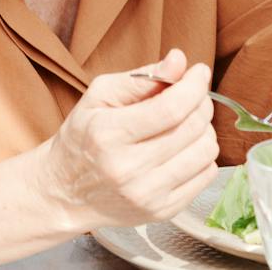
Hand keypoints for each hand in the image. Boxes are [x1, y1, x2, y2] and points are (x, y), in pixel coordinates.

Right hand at [37, 49, 219, 230]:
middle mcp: (128, 170)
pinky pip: (206, 176)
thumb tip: (180, 61)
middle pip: (192, 128)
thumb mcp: (100, 96)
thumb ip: (141, 77)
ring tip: (188, 121)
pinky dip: (203, 155)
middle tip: (193, 94)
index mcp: (108, 134)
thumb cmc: (84, 136)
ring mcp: (147, 195)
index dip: (194, 86)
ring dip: (205, 129)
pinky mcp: (162, 212)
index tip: (199, 72)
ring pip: (205, 152)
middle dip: (201, 102)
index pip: (170, 108)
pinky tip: (185, 147)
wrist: (65, 192)